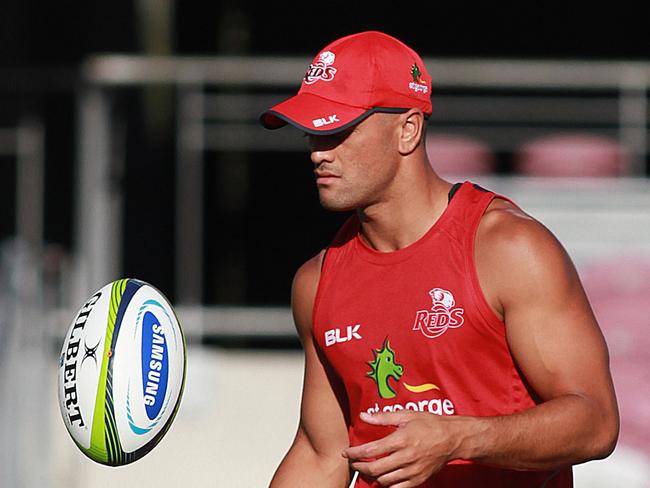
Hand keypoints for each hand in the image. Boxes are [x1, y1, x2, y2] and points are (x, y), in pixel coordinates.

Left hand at [343, 411, 458, 486]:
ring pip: (384, 480)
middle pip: (375, 468)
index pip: (371, 450)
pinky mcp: (419, 479)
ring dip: (371, 476)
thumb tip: (364, 415)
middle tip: (354, 462)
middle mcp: (406, 457)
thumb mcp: (406, 415)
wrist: (453, 438)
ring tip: (367, 468)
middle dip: (360, 466)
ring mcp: (413, 470)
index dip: (355, 453)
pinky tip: (382, 478)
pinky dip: (387, 485)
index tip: (347, 452)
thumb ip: (383, 417)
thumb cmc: (430, 424)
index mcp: (401, 439)